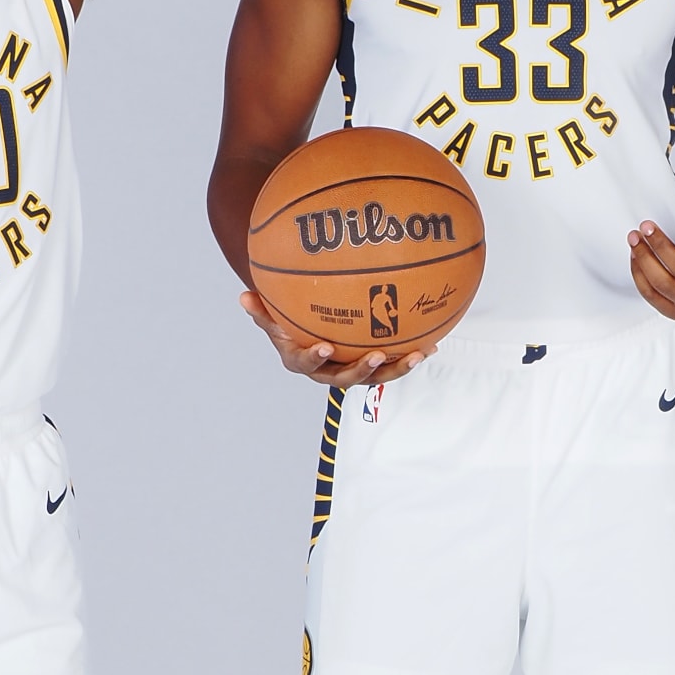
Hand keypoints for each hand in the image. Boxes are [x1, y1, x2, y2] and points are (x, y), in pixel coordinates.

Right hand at [240, 291, 432, 385]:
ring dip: (397, 369)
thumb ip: (261, 310)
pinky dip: (410, 356)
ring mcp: (351, 371)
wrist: (304, 330)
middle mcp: (327, 372)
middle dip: (364, 370)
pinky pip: (392, 365)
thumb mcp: (272, 316)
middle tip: (378, 356)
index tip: (324, 347)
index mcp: (301, 361)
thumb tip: (243, 296)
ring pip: (375, 377)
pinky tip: (432, 344)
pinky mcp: (372, 367)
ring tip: (417, 355)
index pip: (306, 363)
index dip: (315, 358)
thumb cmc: (287, 321)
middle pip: (346, 378)